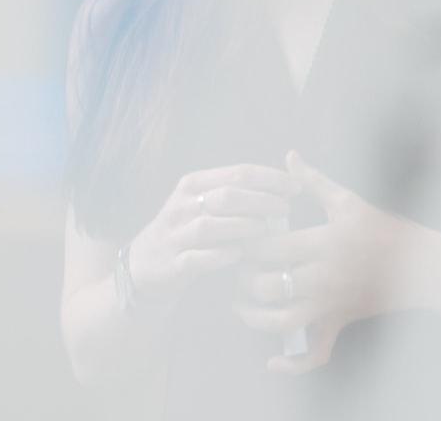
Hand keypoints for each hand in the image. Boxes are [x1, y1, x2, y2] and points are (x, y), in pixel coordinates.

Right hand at [126, 164, 299, 304]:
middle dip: (262, 201)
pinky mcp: (170, 264)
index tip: (296, 187)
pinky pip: (196, 258)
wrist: (143, 267)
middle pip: (227, 196)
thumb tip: (285, 184)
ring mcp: (174, 236)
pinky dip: (220, 256)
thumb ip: (237, 192)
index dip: (271, 178)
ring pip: (210, 226)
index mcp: (193, 184)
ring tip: (267, 230)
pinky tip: (239, 254)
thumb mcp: (204, 203)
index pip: (238, 172)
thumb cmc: (188, 231)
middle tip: (286, 209)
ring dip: (243, 227)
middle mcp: (181, 206)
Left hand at [235, 151, 422, 373]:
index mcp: (324, 242)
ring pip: (281, 322)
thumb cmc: (381, 228)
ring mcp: (331, 303)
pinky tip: (272, 360)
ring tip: (243, 306)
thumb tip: (289, 156)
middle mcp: (325, 276)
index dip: (246, 246)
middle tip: (238, 271)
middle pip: (267, 286)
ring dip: (255, 318)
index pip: (269, 248)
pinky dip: (292, 364)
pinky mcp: (339, 322)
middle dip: (244, 281)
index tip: (239, 240)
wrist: (420, 264)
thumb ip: (313, 181)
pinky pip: (315, 353)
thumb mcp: (347, 201)